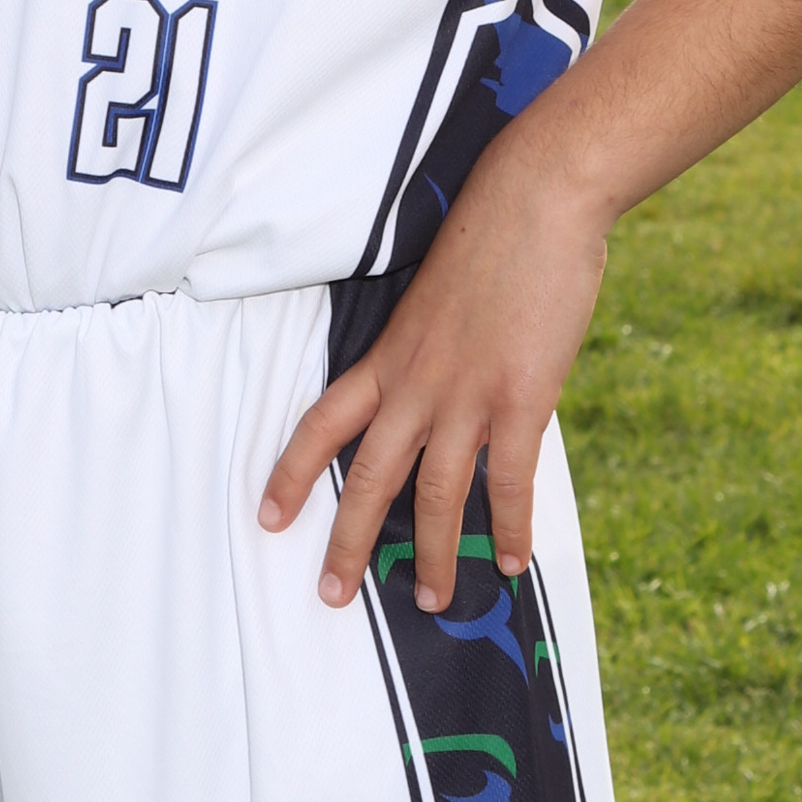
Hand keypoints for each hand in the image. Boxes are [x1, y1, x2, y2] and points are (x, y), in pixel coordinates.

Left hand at [259, 127, 607, 608]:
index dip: (291, 473)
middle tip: (330, 597)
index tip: (267, 516)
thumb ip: (430, 348)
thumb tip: (443, 385)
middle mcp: (415, 382)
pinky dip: (507, 529)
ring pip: (433, 496)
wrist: (534, 200)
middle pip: (368, 477)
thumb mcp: (436, 297)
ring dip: (430, 556)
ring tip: (430, 602)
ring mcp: (466, 394)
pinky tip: (509, 561)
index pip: (322, 422)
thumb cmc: (491, 237)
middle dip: (346, 542)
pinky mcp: (519, 399)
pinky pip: (508, 484)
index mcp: (389, 354)